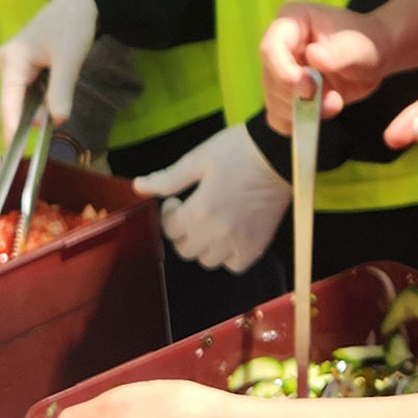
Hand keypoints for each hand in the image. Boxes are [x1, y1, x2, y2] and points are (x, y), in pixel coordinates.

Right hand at [0, 0, 97, 140]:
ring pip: (19, 98)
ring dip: (33, 112)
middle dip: (25, 121)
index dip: (12, 127)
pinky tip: (49, 108)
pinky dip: (37, 102)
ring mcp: (13, 64)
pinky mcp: (22, 66)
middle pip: (11, 102)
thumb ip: (60, 90)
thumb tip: (57, 121)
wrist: (78, 2)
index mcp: (12, 60)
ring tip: (49, 123)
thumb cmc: (71, 26)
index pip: (9, 102)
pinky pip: (26, 91)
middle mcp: (6, 63)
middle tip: (43, 140)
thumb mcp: (69, 60)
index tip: (15, 152)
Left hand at [131, 123, 289, 273]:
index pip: (169, 230)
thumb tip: (138, 186)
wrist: (279, 154)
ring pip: (207, 261)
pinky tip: (228, 237)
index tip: (177, 201)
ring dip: (203, 245)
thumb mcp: (198, 158)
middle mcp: (217, 232)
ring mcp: (239, 242)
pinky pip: (234, 266)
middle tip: (191, 213)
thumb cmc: (236, 151)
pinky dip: (227, 256)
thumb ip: (168, 178)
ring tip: (210, 224)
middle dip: (182, 231)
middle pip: (185, 249)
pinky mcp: (257, 246)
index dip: (168, 215)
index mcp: (200, 210)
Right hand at [260, 2, 389, 130]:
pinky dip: (296, 124)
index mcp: (290, 22)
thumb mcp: (358, 46)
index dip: (283, 72)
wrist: (374, 57)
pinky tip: (318, 117)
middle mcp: (278, 46)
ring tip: (334, 103)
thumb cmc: (366, 43)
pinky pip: (278, 117)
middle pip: (270, 79)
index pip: (270, 48)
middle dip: (298, 97)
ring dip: (302, 112)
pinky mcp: (287, 94)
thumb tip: (313, 57)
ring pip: (273, 101)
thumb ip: (337, 53)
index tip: (308, 89)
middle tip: (332, 100)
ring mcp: (280, 71)